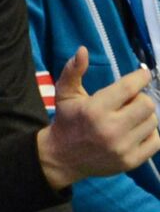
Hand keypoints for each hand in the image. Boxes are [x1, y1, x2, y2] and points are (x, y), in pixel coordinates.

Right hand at [37, 47, 159, 189]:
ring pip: (153, 122)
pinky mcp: (130, 161)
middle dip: (140, 99)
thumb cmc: (66, 122)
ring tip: (129, 119)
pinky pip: (156, 141)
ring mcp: (122, 147)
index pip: (130, 87)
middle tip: (129, 102)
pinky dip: (149, 135)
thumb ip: (73, 71)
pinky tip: (134, 133)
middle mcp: (110, 129)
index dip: (141, 77)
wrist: (60, 159)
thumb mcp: (65, 95)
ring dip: (144, 117)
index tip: (142, 76)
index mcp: (94, 110)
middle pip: (147, 104)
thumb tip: (83, 50)